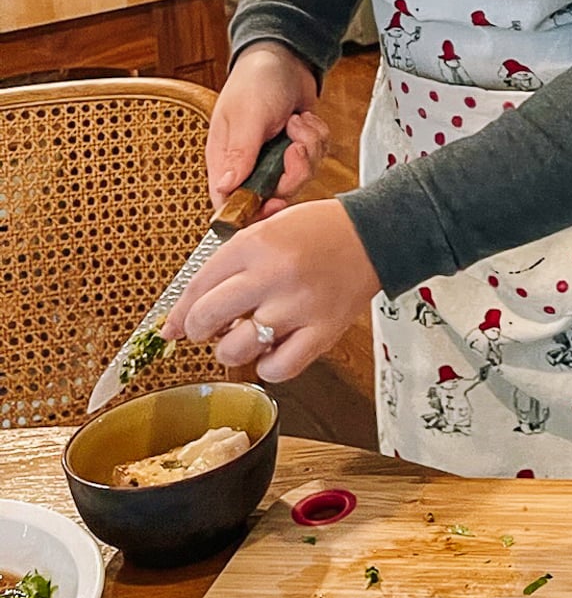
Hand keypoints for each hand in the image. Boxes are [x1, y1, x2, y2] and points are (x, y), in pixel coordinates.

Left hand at [161, 200, 379, 381]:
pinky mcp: (322, 331)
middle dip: (198, 329)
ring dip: (230, 349)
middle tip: (205, 330)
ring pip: (236, 348)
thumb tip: (188, 310)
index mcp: (256, 243)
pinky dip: (267, 367)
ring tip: (243, 337)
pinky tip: (271, 351)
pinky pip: (278, 368)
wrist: (372, 234)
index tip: (173, 326)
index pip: (197, 286)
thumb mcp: (266, 229)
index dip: (178, 312)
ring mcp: (299, 306)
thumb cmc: (319, 231)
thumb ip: (230, 264)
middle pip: (208, 317)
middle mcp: (274, 274)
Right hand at [207, 42, 329, 215]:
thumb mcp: (248, 115)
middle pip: (274, 195)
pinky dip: (317, 139)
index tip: (276, 199)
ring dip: (308, 149)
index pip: (230, 203)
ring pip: (300, 179)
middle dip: (293, 171)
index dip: (254, 211)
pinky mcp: (297, 150)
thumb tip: (224, 189)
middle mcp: (249, 164)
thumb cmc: (257, 80)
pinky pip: (316, 161)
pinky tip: (305, 120)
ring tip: (297, 122)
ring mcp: (275, 159)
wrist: (287, 57)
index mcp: (226, 160)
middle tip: (293, 146)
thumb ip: (239, 153)